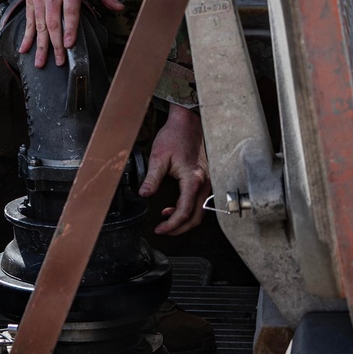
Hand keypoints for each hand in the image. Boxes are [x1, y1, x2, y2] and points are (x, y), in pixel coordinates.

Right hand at [21, 0, 124, 67]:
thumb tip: (120, 8)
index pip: (70, 10)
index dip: (70, 29)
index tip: (69, 44)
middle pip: (53, 22)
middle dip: (56, 44)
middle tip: (59, 62)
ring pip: (39, 24)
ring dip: (41, 45)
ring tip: (40, 63)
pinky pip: (28, 20)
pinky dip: (27, 36)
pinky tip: (24, 49)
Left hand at [139, 104, 209, 234]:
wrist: (187, 123)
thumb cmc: (175, 136)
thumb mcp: (158, 156)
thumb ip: (152, 178)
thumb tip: (145, 194)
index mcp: (193, 179)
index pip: (184, 211)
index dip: (172, 225)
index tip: (160, 229)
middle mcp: (204, 182)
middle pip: (196, 216)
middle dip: (179, 228)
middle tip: (163, 230)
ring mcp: (207, 181)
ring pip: (200, 211)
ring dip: (184, 220)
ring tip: (167, 220)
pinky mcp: (205, 179)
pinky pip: (200, 201)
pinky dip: (189, 210)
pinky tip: (175, 207)